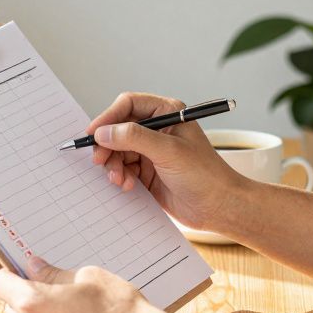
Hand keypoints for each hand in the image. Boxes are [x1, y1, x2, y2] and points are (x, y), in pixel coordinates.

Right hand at [88, 92, 245, 231]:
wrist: (218, 207)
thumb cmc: (204, 175)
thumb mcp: (169, 151)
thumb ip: (135, 138)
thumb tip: (104, 132)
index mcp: (167, 113)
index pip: (128, 105)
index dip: (108, 117)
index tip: (94, 133)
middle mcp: (157, 129)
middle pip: (118, 128)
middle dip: (108, 145)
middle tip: (100, 160)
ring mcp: (151, 151)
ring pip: (117, 150)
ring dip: (113, 164)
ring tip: (119, 179)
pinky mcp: (147, 171)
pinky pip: (122, 168)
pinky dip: (119, 176)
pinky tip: (127, 185)